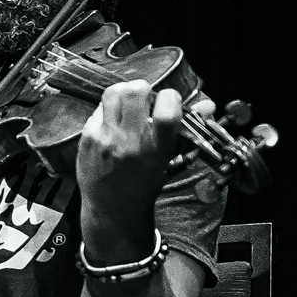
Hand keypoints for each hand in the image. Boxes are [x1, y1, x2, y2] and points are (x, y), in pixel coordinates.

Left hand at [75, 82, 213, 256]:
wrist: (112, 208)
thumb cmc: (144, 183)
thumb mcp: (169, 160)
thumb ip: (187, 130)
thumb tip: (209, 105)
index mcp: (157, 148)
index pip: (168, 108)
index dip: (170, 96)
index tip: (167, 101)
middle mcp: (130, 142)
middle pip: (134, 91)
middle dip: (142, 88)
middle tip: (144, 99)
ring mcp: (105, 139)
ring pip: (112, 93)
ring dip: (123, 94)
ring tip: (127, 106)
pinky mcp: (87, 138)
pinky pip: (98, 110)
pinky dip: (108, 112)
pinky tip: (112, 125)